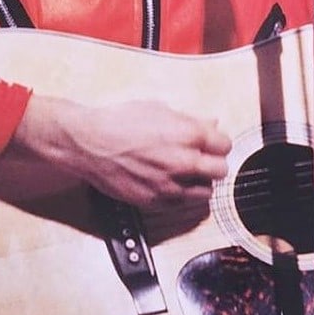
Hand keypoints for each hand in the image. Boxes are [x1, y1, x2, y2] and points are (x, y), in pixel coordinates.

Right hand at [11, 94, 230, 209]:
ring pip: (204, 193)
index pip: (225, 145)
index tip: (210, 143)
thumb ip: (189, 120)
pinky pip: (181, 204)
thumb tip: (211, 124)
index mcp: (189, 134)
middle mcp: (184, 162)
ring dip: (199, 183)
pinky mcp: (155, 201)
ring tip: (184, 173)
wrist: (88, 143)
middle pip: (220, 171)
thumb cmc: (119, 121)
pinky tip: (169, 183)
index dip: (217, 143)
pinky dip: (180, 195)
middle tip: (201, 160)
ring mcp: (171, 185)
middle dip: (213, 164)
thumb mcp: (157, 109)